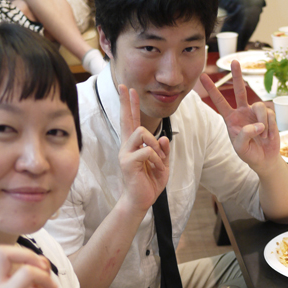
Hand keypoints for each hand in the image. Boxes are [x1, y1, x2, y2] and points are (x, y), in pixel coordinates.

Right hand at [116, 85, 169, 212]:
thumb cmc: (149, 183)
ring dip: (156, 145)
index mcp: (134, 145)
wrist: (140, 201)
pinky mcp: (127, 162)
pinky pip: (148, 151)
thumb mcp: (162, 164)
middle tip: (124, 86)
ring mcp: (125, 153)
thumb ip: (163, 150)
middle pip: (127, 119)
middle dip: (127, 102)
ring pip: (142, 132)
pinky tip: (156, 169)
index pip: (132, 121)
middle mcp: (127, 146)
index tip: (127, 89)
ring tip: (158, 160)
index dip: (129, 105)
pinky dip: (158, 160)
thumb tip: (162, 137)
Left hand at [199, 60, 280, 172]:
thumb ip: (244, 135)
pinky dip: (270, 126)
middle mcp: (242, 112)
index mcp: (230, 119)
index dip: (211, 89)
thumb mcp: (240, 148)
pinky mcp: (268, 116)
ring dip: (262, 122)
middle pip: (239, 90)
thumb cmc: (249, 153)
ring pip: (259, 106)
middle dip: (237, 76)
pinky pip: (270, 115)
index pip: (219, 102)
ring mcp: (255, 113)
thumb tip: (257, 124)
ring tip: (263, 135)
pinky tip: (268, 135)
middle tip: (235, 61)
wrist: (264, 159)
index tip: (203, 76)